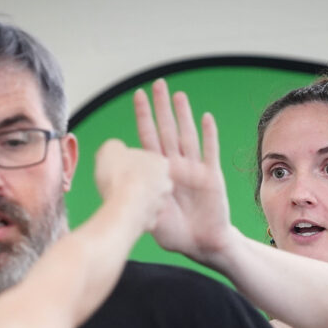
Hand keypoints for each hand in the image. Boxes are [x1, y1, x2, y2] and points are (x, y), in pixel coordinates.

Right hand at [93, 139, 172, 234]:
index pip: (149, 160)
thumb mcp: (111, 149)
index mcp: (162, 162)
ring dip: (135, 200)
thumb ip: (116, 148)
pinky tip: (121, 212)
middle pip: (150, 181)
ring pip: (146, 200)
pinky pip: (141, 218)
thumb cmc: (120, 175)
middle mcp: (166, 184)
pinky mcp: (152, 223)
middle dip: (137, 182)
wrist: (123, 207)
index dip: (133, 163)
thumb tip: (115, 150)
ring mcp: (160, 204)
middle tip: (120, 183)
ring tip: (119, 198)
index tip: (123, 167)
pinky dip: (132, 216)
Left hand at [133, 79, 234, 262]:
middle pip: (168, 130)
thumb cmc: (174, 232)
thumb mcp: (148, 215)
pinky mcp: (211, 176)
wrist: (201, 244)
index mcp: (159, 173)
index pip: (148, 138)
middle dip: (162, 108)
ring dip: (183, 116)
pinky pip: (210, 152)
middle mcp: (176, 166)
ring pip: (187, 136)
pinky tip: (206, 118)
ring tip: (178, 95)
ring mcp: (194, 169)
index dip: (144, 117)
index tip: (138, 95)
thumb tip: (116, 186)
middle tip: (158, 83)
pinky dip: (208, 136)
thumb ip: (136, 200)